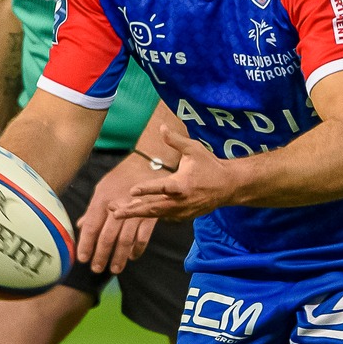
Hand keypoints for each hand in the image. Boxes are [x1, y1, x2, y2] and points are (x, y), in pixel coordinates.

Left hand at [77, 151, 160, 272]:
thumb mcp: (103, 188)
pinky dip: (138, 248)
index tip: (82, 258)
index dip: (86, 244)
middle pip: (107, 237)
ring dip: (119, 257)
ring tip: (115, 269)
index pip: (91, 226)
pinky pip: (143, 236)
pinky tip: (132, 257)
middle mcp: (117, 206)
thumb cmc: (122, 175)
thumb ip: (93, 209)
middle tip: (97, 269)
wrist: (149, 162)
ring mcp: (135, 211)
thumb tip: (81, 226)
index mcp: (103, 200)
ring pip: (125, 240)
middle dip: (101, 255)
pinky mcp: (151, 214)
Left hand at [112, 131, 232, 222]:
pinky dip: (149, 215)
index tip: (131, 190)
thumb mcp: (194, 149)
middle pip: (153, 208)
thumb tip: (161, 126)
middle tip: (114, 211)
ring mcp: (182, 211)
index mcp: (182, 184)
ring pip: (155, 214)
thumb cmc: (209, 165)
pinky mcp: (183, 216)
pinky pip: (163, 217)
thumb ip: (175, 140)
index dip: (147, 189)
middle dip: (132, 210)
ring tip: (117, 213)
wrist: (228, 186)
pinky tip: (134, 211)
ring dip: (136, 213)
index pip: (162, 187)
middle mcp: (180, 201)